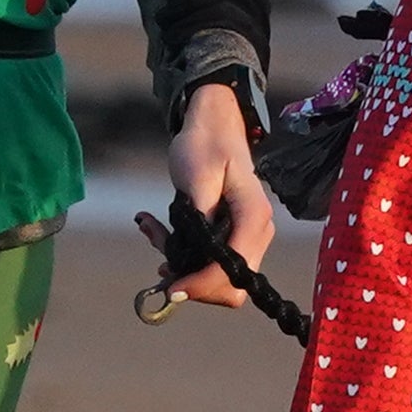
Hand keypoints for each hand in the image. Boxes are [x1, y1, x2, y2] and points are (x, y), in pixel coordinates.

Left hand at [150, 79, 279, 310]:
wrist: (214, 125)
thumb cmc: (205, 144)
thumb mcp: (196, 176)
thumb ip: (198, 219)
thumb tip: (195, 257)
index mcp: (253, 217)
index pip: (234, 269)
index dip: (203, 284)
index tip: (171, 285)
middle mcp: (257, 232)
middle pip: (231, 286)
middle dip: (192, 281)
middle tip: (158, 259)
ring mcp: (248, 237)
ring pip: (219, 279)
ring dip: (183, 267)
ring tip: (153, 233)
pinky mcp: (234, 237)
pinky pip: (212, 264)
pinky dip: (184, 258)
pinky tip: (159, 232)